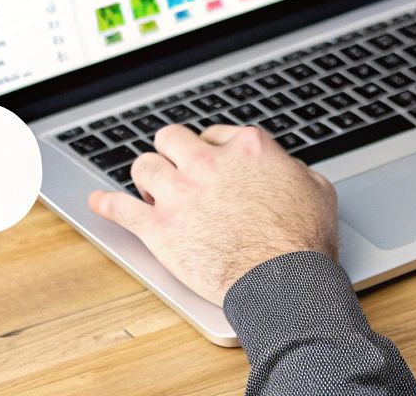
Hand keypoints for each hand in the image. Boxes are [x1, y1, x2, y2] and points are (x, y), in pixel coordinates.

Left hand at [87, 123, 338, 305]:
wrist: (284, 281)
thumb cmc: (304, 241)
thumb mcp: (317, 189)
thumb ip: (295, 170)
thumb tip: (289, 169)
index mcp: (245, 148)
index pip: (213, 134)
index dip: (209, 150)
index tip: (208, 164)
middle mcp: (206, 162)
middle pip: (170, 139)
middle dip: (172, 153)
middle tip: (176, 170)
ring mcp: (179, 193)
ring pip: (143, 166)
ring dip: (147, 177)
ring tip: (151, 190)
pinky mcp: (159, 227)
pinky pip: (120, 208)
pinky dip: (105, 204)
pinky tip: (97, 202)